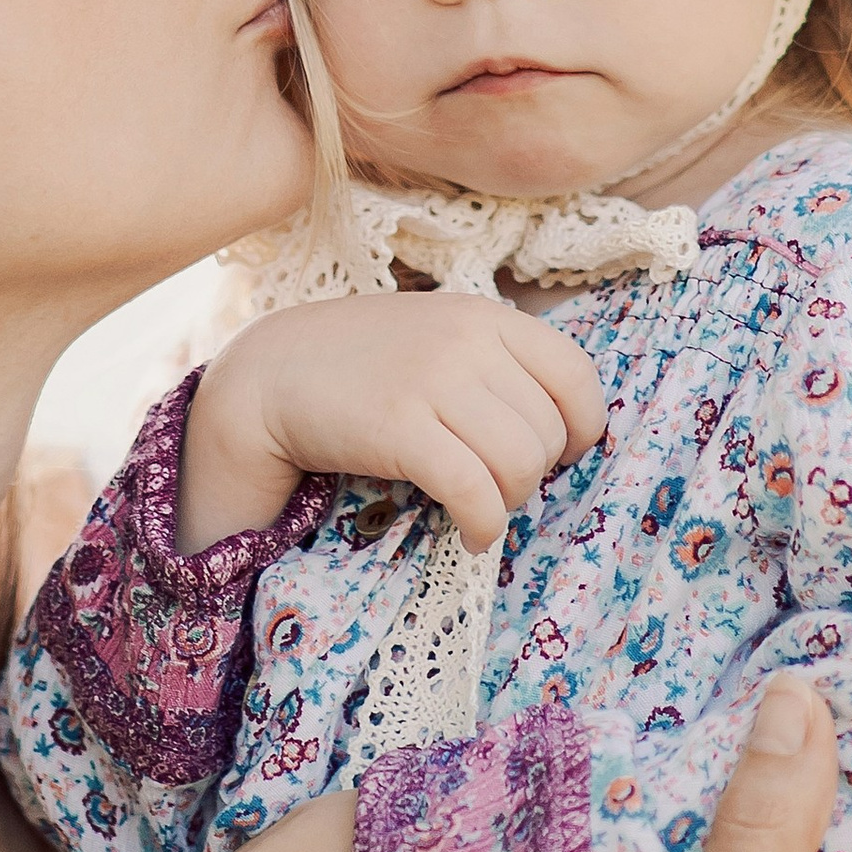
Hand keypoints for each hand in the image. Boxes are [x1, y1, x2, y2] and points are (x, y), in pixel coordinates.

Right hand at [178, 290, 606, 552]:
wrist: (270, 373)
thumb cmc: (361, 364)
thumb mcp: (437, 335)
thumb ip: (495, 361)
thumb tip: (564, 426)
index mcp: (485, 316)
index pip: (575, 374)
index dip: (581, 427)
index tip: (557, 453)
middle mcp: (466, 341)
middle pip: (547, 431)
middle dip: (534, 474)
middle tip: (497, 486)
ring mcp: (432, 381)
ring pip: (520, 464)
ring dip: (510, 503)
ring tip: (483, 509)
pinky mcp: (399, 427)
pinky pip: (473, 490)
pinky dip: (484, 525)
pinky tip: (472, 535)